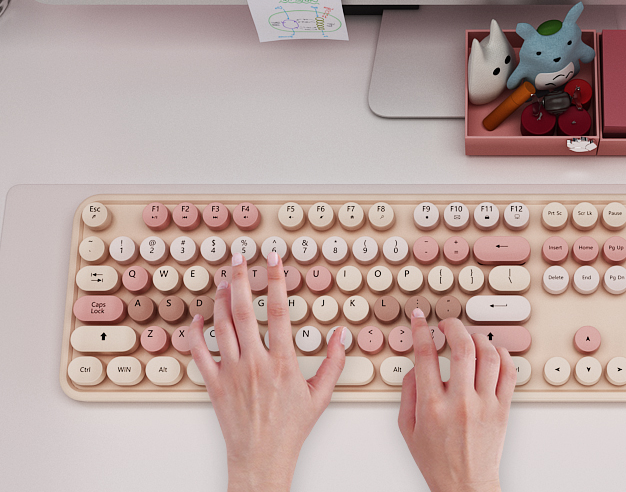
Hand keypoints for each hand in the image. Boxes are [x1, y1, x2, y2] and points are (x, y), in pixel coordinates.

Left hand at [188, 252, 345, 491]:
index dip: (275, 280)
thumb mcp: (321, 395)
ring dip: (220, 298)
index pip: (278, 310)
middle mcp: (254, 362)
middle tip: (239, 257)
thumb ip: (334, 362)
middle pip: (244, 310)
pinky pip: (199, 353)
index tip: (272, 259)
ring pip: (221, 325)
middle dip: (240, 278)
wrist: (262, 457)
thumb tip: (342, 335)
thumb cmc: (291, 428)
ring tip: (224, 279)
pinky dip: (196, 333)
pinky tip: (199, 318)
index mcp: (282, 361)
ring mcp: (231, 372)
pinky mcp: (214, 384)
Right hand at [398, 309, 516, 491]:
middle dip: (453, 326)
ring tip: (470, 338)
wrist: (465, 485)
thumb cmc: (436, 460)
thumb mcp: (408, 429)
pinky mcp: (503, 409)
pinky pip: (509, 372)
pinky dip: (503, 355)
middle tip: (448, 325)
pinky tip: (493, 353)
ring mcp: (485, 404)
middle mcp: (460, 402)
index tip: (421, 319)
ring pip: (489, 355)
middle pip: (462, 347)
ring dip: (478, 338)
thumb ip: (408, 393)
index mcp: (432, 406)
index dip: (422, 330)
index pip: (426, 354)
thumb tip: (416, 364)